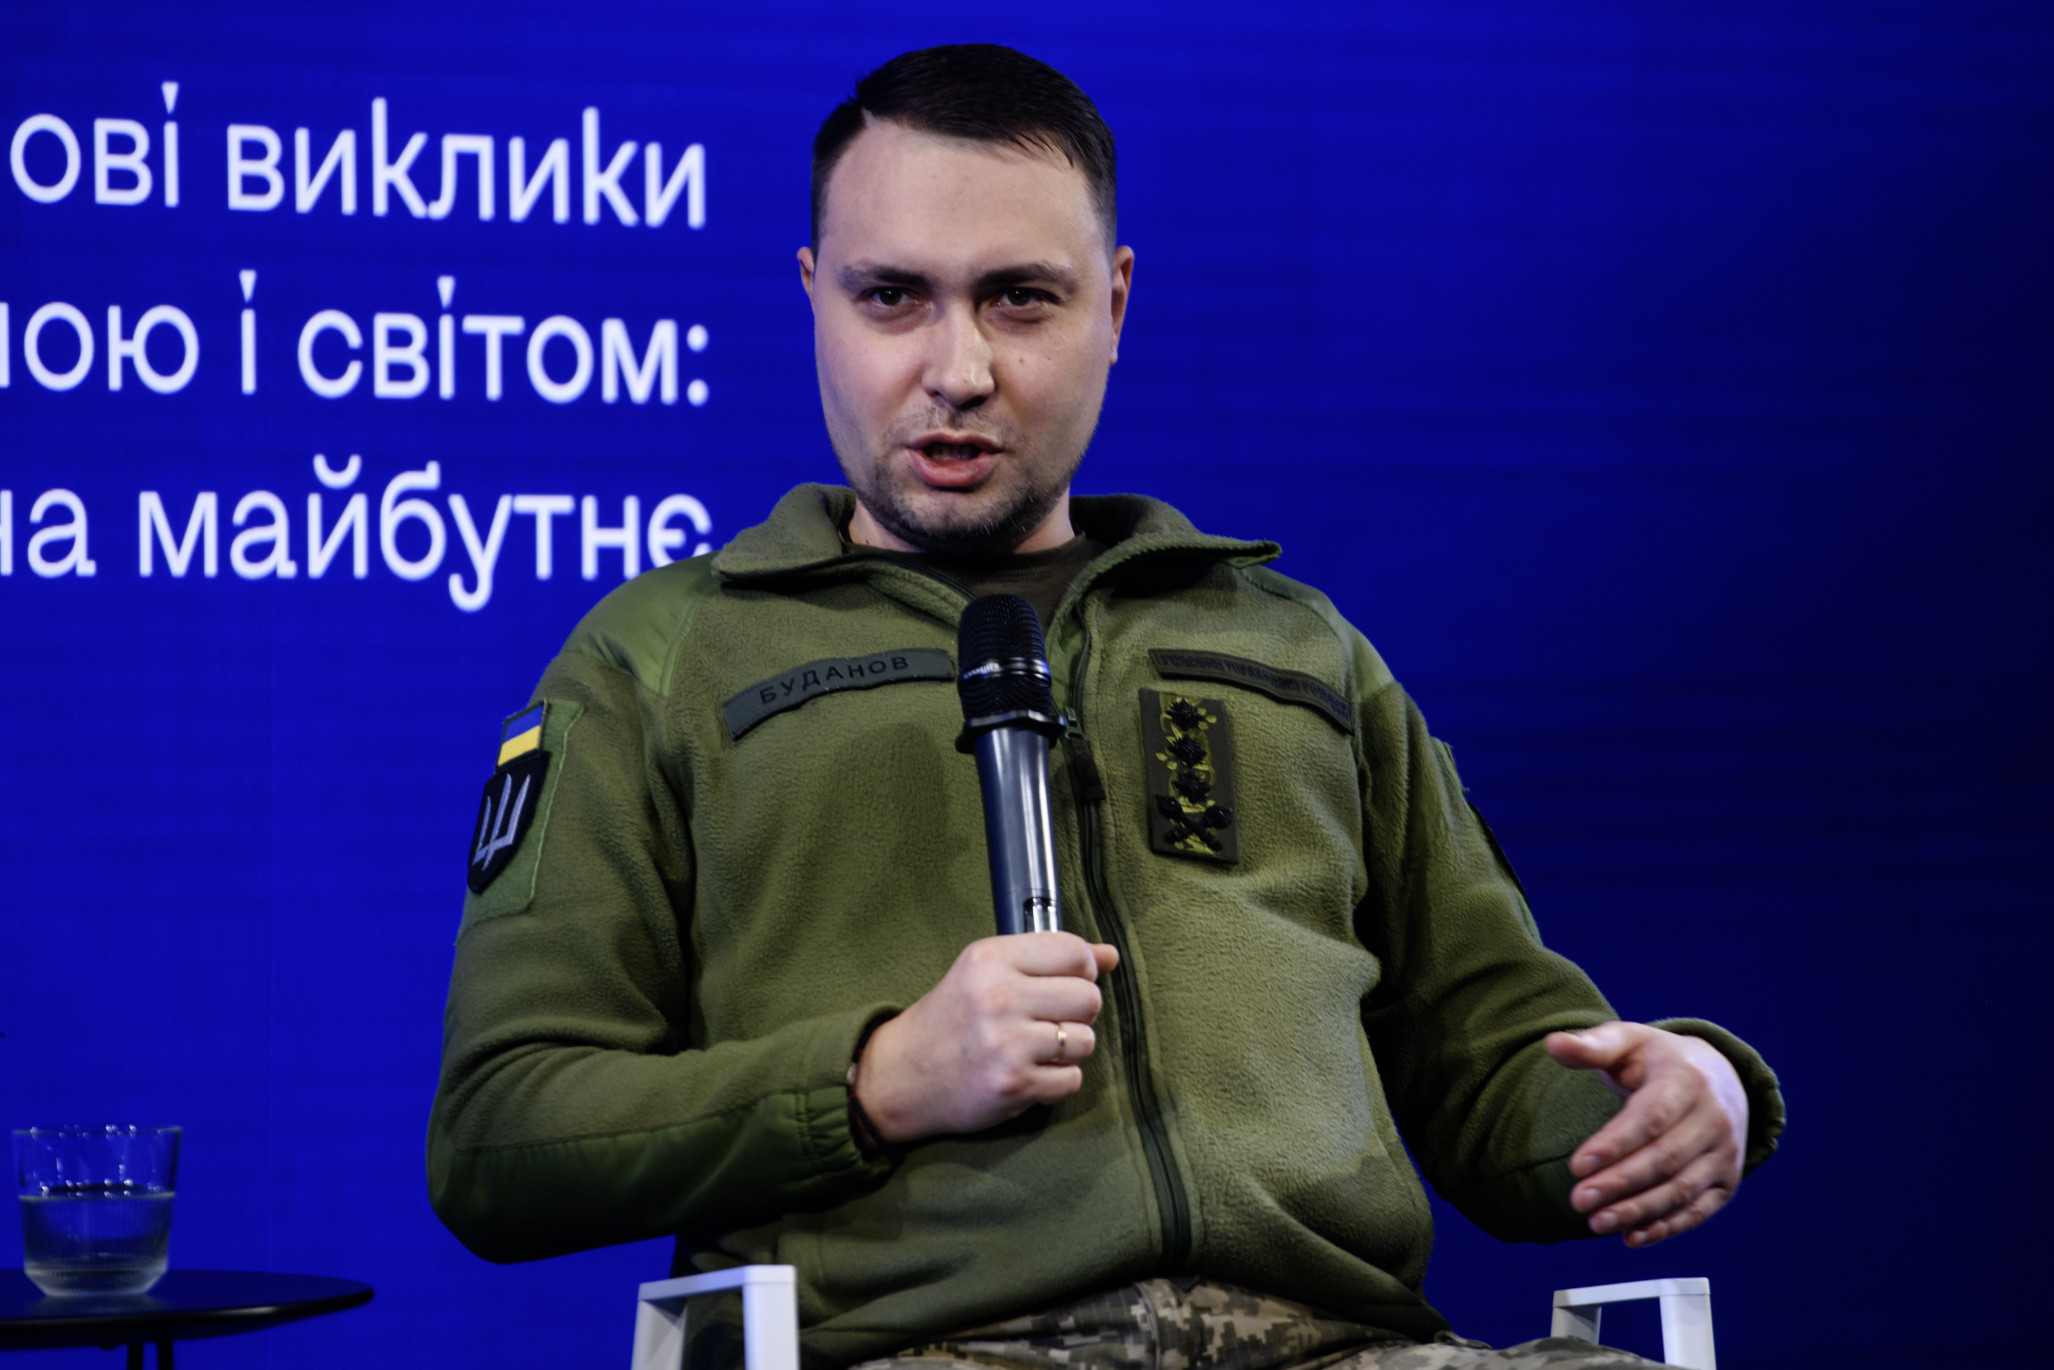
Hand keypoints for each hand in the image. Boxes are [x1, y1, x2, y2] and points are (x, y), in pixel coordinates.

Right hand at [855, 933, 1118, 1143]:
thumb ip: (1047, 958)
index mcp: (990, 959)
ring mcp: (1007, 1043)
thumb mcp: (987, 971)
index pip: (1073, 952)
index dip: (1083, 969)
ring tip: (1034, 1048)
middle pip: (1088, 997)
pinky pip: (1072, 1079)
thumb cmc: (950, 1019)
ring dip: (1068, 1049)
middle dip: (1077, 1012)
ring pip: (1086, 1040)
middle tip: (1047, 1020)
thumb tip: (1109, 955)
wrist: (899, 1076)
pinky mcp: (1014, 1084)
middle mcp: (999, 997)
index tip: (1069, 981)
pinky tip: (1028, 1072)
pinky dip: (1057, 1081)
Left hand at [1545, 1021, 1747, 1246]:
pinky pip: (1698, 1211)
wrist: (1719, 1076)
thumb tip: (1552, 1042)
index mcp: (1687, 1080)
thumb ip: (1591, 1045)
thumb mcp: (1627, 1041)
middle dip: (1619, 1183)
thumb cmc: (1658, 1060)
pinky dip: (1665, 1227)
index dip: (1614, 1144)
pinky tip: (1631, 1237)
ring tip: (1596, 1222)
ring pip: (1681, 1190)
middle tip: (1578, 1200)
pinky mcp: (1727, 1181)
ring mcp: (1725, 1153)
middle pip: (1665, 1159)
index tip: (1576, 1166)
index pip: (1650, 1118)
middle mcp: (1715, 1118)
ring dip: (1638, 1211)